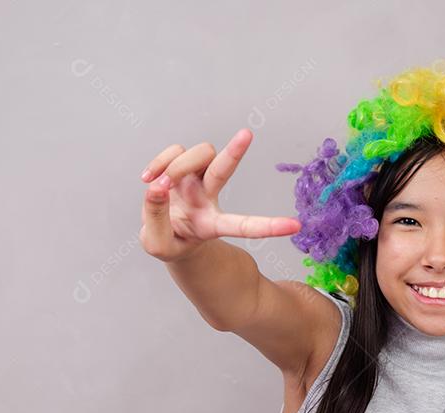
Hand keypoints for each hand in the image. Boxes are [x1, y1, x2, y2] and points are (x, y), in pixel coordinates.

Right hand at [139, 128, 301, 262]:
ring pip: (196, 154)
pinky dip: (160, 161)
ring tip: (159, 185)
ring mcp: (197, 179)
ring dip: (174, 166)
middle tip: (247, 134)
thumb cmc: (169, 242)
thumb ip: (155, 219)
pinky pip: (174, 151)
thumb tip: (157, 187)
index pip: (243, 226)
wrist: (164, 233)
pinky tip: (149, 178)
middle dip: (234, 152)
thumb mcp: (158, 245)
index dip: (268, 227)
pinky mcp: (182, 166)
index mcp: (212, 225)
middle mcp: (209, 197)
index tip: (296, 226)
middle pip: (222, 170)